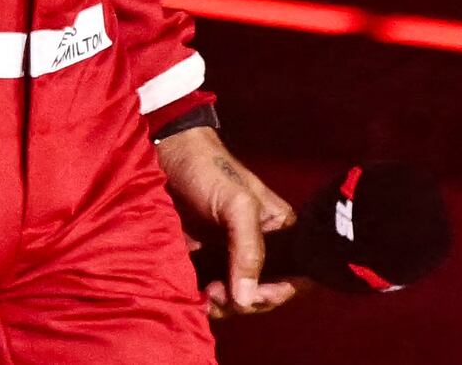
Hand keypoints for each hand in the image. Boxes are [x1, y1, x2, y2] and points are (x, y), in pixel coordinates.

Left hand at [153, 127, 309, 315]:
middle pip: (264, 295)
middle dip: (244, 302)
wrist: (166, 156)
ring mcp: (231, 258)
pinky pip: (212, 294)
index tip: (250, 298)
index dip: (277, 294)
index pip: (295, 277)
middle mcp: (261, 249)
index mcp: (281, 232)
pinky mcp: (205, 263)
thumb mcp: (237, 204)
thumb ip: (248, 249)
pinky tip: (194, 295)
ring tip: (204, 294)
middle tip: (217, 292)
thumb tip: (247, 299)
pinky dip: (205, 301)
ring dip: (223, 306)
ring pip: (237, 300)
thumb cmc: (208, 170)